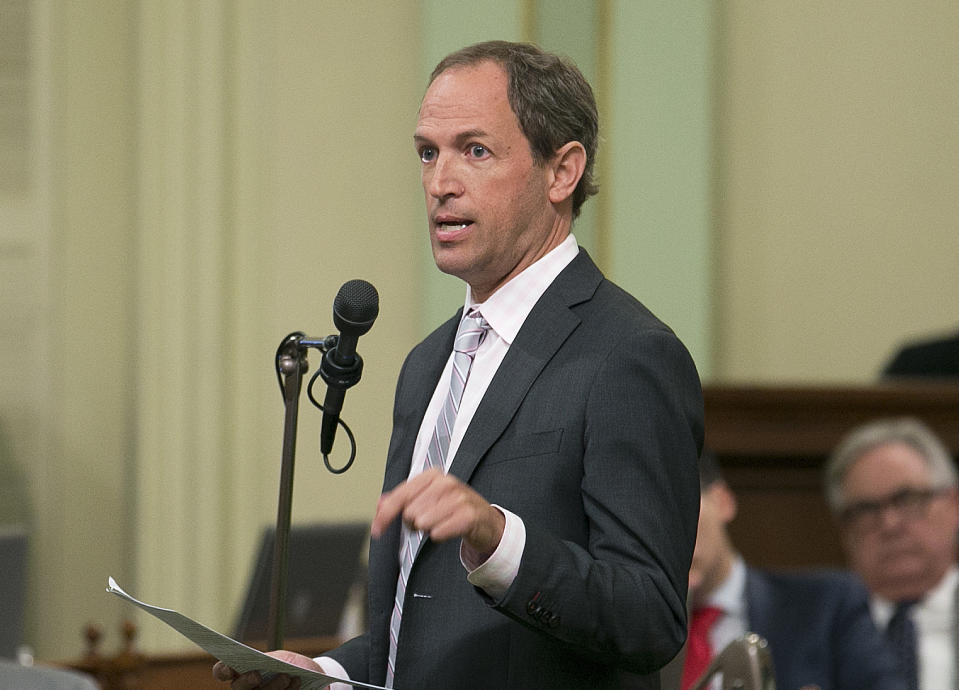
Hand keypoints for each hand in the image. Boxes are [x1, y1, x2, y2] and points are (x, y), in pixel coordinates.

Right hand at [212, 650, 320, 688]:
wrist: (309, 675)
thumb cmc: (289, 664)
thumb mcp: (280, 658)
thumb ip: (270, 661)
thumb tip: (266, 663)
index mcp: (241, 671)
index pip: (223, 672)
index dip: (222, 670)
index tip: (227, 668)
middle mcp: (246, 688)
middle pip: (238, 688)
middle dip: (246, 681)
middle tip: (256, 675)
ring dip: (272, 686)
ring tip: (287, 676)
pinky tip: (296, 682)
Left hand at [372, 468, 505, 560]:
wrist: (485, 520)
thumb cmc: (453, 508)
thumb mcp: (427, 499)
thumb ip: (401, 500)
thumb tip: (380, 504)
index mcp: (432, 475)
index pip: (400, 496)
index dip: (384, 515)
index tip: (377, 530)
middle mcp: (445, 482)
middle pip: (409, 513)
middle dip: (414, 524)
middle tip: (429, 521)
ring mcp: (458, 497)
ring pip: (422, 523)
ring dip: (427, 529)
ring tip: (440, 524)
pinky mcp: (468, 515)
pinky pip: (437, 533)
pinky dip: (439, 535)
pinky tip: (446, 530)